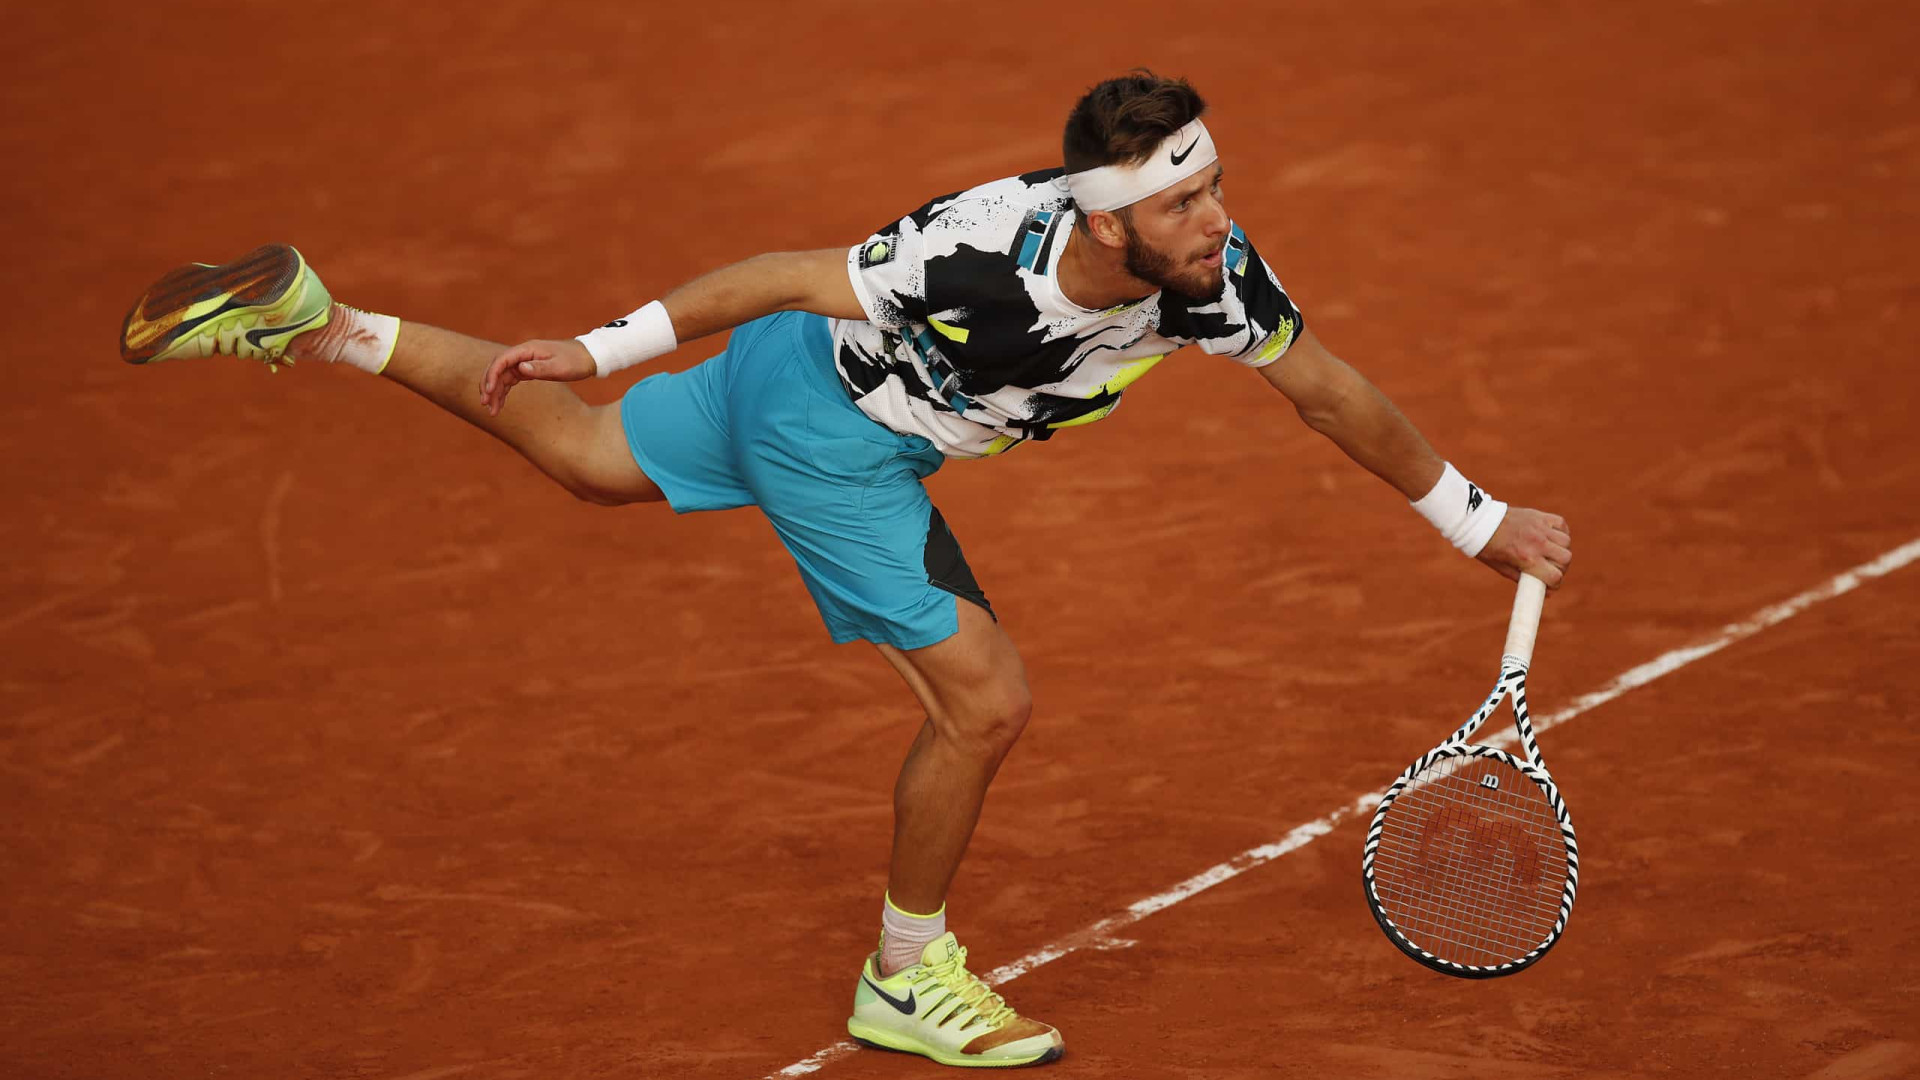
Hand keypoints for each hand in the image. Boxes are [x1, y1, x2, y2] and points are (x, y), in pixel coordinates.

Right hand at [479, 338, 594, 415]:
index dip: (493, 374)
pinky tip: (500, 404)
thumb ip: (540, 368)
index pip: (502, 360)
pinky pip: (510, 380)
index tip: (490, 391)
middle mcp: (522, 354)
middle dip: (489, 385)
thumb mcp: (560, 367)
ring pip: (502, 376)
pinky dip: (504, 392)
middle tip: (485, 404)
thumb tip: (520, 369)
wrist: (588, 357)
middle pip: (497, 368)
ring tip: (492, 411)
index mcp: (527, 350)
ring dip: (495, 392)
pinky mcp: (528, 370)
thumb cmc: (575, 361)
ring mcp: (524, 362)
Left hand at [1476, 506, 1572, 588]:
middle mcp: (1537, 542)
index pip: (1555, 576)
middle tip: (1549, 568)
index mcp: (1526, 557)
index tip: (1549, 584)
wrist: (1478, 521)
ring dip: (1560, 550)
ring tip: (1549, 552)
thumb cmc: (1487, 547)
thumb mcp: (1501, 568)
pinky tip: (1550, 538)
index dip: (1554, 584)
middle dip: (1560, 567)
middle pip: (1566, 559)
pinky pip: (1562, 525)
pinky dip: (1560, 533)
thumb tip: (1543, 591)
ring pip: (1566, 543)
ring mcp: (1540, 528)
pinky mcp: (1541, 516)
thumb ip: (1523, 579)